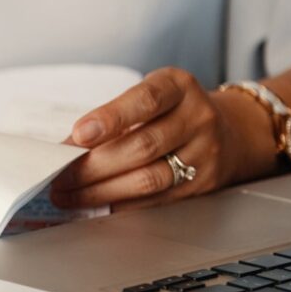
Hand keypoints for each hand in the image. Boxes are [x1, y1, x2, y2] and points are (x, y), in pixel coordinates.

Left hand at [50, 67, 259, 210]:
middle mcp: (197, 118)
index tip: (79, 133)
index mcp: (179, 87)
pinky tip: (96, 204)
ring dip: (101, 191)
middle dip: (93, 166)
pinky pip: (156, 200)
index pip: (146, 100)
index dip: (111, 117)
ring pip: (149, 178)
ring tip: (69, 195)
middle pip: (142, 146)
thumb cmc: (172, 111)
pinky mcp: (202, 185)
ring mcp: (204, 153)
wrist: (231, 131)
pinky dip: (121, 205)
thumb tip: (66, 149)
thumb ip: (111, 117)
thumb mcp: (148, 98)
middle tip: (59, 177)